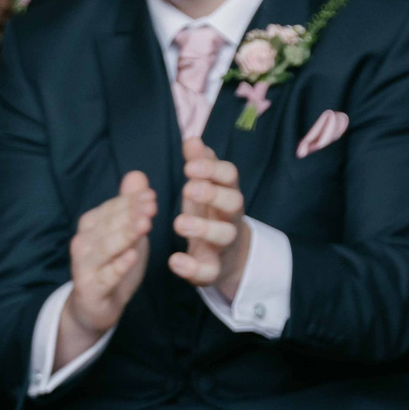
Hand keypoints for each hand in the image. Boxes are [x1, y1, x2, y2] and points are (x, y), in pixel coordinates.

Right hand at [59, 169, 156, 360]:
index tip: (151, 194)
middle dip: (130, 213)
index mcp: (92, 225)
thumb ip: (129, 205)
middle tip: (152, 205)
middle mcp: (84, 242)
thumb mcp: (126, 232)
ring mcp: (84, 266)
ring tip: (145, 224)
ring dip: (125, 235)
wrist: (95, 307)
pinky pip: (105, 276)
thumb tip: (137, 174)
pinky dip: (118, 266)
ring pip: (105, 248)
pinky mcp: (90, 288)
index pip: (112, 208)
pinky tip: (132, 256)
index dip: (131, 201)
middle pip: (108, 225)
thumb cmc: (113, 264)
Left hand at [170, 137, 251, 297]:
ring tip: (178, 222)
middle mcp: (230, 218)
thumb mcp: (206, 188)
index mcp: (227, 194)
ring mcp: (224, 245)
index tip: (190, 165)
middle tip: (188, 188)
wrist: (229, 257)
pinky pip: (208, 271)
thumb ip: (200, 165)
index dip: (213, 169)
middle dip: (213, 194)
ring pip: (224, 236)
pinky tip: (175, 259)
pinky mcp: (213, 270)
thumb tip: (192, 138)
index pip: (230, 176)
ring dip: (203, 228)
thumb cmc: (212, 214)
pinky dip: (192, 267)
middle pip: (234, 203)